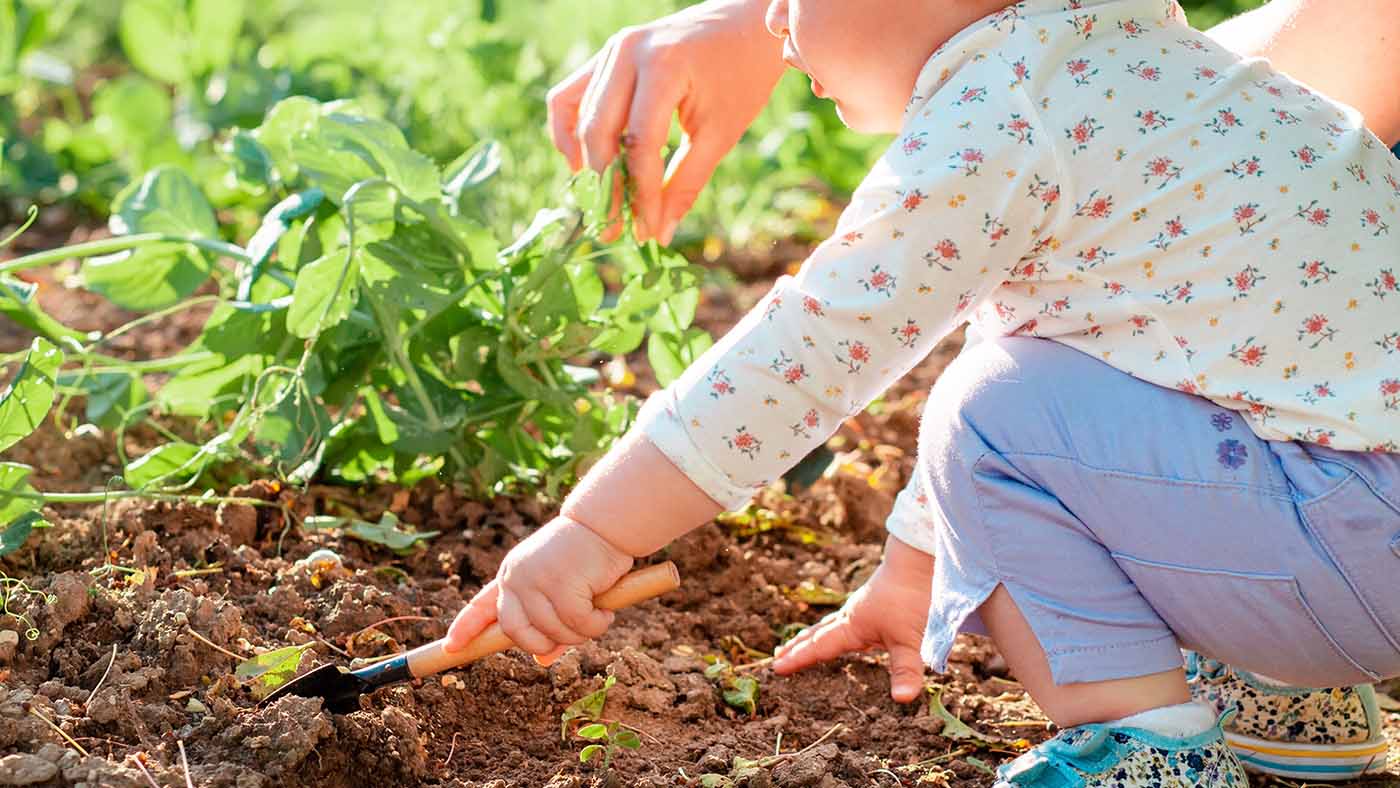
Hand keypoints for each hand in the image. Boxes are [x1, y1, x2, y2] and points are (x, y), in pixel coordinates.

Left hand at [445, 517, 633, 663]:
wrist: (606, 524)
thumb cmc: (586, 556)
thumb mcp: (562, 590)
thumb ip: (548, 622)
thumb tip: (543, 660)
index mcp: (512, 574)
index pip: (482, 605)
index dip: (466, 628)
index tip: (451, 647)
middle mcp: (517, 577)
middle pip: (516, 632)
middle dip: (542, 644)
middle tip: (571, 636)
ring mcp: (536, 580)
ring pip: (552, 633)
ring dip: (581, 633)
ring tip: (598, 615)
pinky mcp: (562, 585)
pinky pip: (578, 625)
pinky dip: (596, 625)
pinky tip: (606, 612)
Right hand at [546, 0, 786, 243]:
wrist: (746, 23)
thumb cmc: (742, 75)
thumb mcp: (722, 132)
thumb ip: (687, 181)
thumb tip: (659, 233)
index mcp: (664, 66)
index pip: (640, 143)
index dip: (639, 193)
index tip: (644, 232)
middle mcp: (627, 52)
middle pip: (599, 133)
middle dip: (605, 188)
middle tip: (613, 230)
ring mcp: (611, 51)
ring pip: (578, 117)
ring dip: (586, 166)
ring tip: (602, 203)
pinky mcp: (605, 57)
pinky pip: (568, 97)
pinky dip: (569, 133)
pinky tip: (583, 166)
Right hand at [771, 535, 932, 701]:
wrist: (922, 557)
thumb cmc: (915, 598)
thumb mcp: (912, 639)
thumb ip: (906, 670)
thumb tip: (901, 699)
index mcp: (853, 626)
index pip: (820, 647)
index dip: (799, 659)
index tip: (776, 668)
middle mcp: (853, 616)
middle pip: (818, 633)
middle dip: (798, 646)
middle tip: (778, 656)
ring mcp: (863, 607)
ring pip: (830, 624)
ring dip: (813, 635)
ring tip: (801, 642)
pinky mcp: (875, 601)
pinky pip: (844, 618)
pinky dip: (833, 627)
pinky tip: (845, 628)